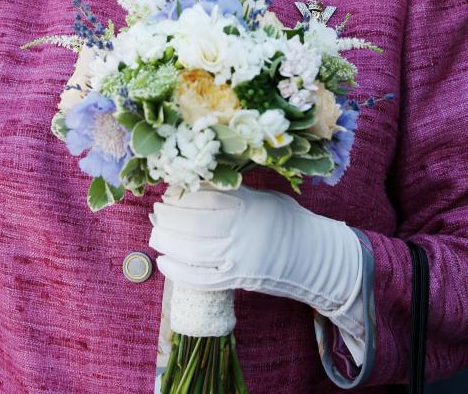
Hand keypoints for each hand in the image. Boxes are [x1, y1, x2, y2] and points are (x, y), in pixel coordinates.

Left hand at [149, 185, 361, 318]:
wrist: (312, 254)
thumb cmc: (283, 219)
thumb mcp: (261, 196)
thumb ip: (231, 193)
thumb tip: (193, 187)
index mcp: (248, 204)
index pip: (205, 197)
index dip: (181, 194)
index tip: (169, 191)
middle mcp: (241, 230)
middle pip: (193, 223)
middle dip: (168, 217)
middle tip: (156, 211)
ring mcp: (238, 257)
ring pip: (192, 251)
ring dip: (168, 241)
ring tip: (156, 234)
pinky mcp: (237, 279)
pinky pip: (201, 279)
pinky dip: (178, 272)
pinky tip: (164, 262)